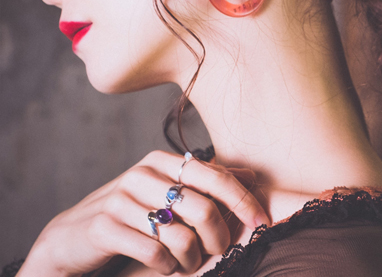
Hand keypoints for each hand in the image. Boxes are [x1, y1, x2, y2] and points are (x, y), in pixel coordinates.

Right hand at [18, 150, 269, 276]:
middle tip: (219, 252)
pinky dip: (167, 267)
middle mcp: (143, 174)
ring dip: (193, 259)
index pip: (216, 176)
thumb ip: (209, 180)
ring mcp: (122, 199)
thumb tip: (252, 175)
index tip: (262, 222)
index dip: (243, 200)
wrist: (73, 235)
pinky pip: (154, 253)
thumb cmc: (133, 211)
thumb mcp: (169, 189)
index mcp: (163, 161)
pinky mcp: (105, 227)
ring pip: (181, 235)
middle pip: (203, 207)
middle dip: (220, 237)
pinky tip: (165, 267)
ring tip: (189, 264)